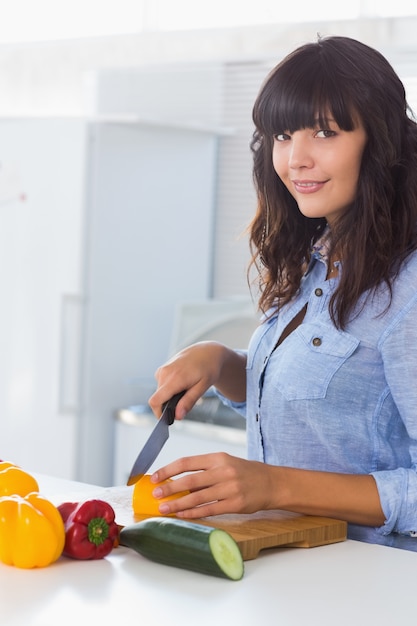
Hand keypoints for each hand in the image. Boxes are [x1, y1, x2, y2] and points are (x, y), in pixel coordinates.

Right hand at [149, 341, 245, 418]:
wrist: (207, 352)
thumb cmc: (208, 368)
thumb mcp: (202, 386)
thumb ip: (189, 401)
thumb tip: (178, 416)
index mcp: (174, 378)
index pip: (155, 401)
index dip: (159, 413)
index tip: (168, 419)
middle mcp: (164, 373)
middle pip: (158, 399)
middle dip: (169, 405)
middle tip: (185, 404)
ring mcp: (162, 370)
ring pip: (160, 393)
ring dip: (170, 397)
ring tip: (186, 390)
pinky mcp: (162, 369)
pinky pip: (162, 386)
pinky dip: (169, 389)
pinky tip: (182, 384)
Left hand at [150, 452, 272, 517]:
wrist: (272, 483)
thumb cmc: (245, 473)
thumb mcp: (226, 463)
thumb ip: (204, 471)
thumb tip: (178, 482)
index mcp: (218, 458)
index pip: (187, 462)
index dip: (169, 470)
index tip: (155, 477)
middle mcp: (223, 471)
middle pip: (190, 481)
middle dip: (170, 488)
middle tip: (155, 494)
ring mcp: (230, 489)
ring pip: (197, 498)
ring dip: (178, 504)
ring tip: (164, 508)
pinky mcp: (235, 504)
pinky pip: (209, 510)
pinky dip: (193, 513)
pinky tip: (182, 515)